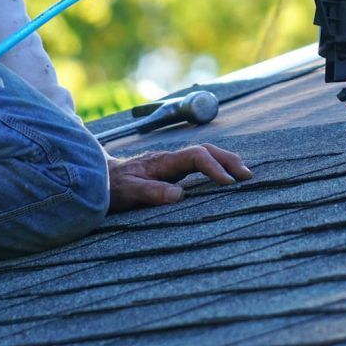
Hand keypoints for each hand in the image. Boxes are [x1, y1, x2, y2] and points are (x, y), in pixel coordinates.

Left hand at [106, 144, 251, 211]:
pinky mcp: (172, 170)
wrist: (98, 178)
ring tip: (244, 175)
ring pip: (205, 154)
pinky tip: (226, 177)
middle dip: (228, 160)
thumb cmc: (112, 187)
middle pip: (206, 150)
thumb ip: (151, 192)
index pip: (196, 156)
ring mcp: (172, 163)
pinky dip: (217, 167)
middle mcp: (171, 159)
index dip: (214, 167)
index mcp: (163, 162)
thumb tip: (180, 195)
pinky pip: (200, 164)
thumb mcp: (128, 192)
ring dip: (226, 162)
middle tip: (247, 176)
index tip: (228, 184)